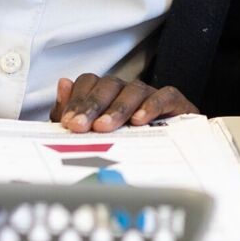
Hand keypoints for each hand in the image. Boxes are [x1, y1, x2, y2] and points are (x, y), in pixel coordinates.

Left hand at [50, 75, 199, 130]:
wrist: (168, 158)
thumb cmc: (127, 145)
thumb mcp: (92, 135)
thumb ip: (72, 113)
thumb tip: (63, 83)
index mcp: (107, 95)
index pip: (89, 82)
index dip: (77, 100)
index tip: (69, 123)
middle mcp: (127, 91)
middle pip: (109, 85)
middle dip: (92, 105)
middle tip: (81, 126)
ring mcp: (152, 95)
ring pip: (134, 90)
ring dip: (117, 108)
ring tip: (104, 127)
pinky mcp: (176, 104)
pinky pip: (165, 96)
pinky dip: (151, 105)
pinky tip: (139, 120)